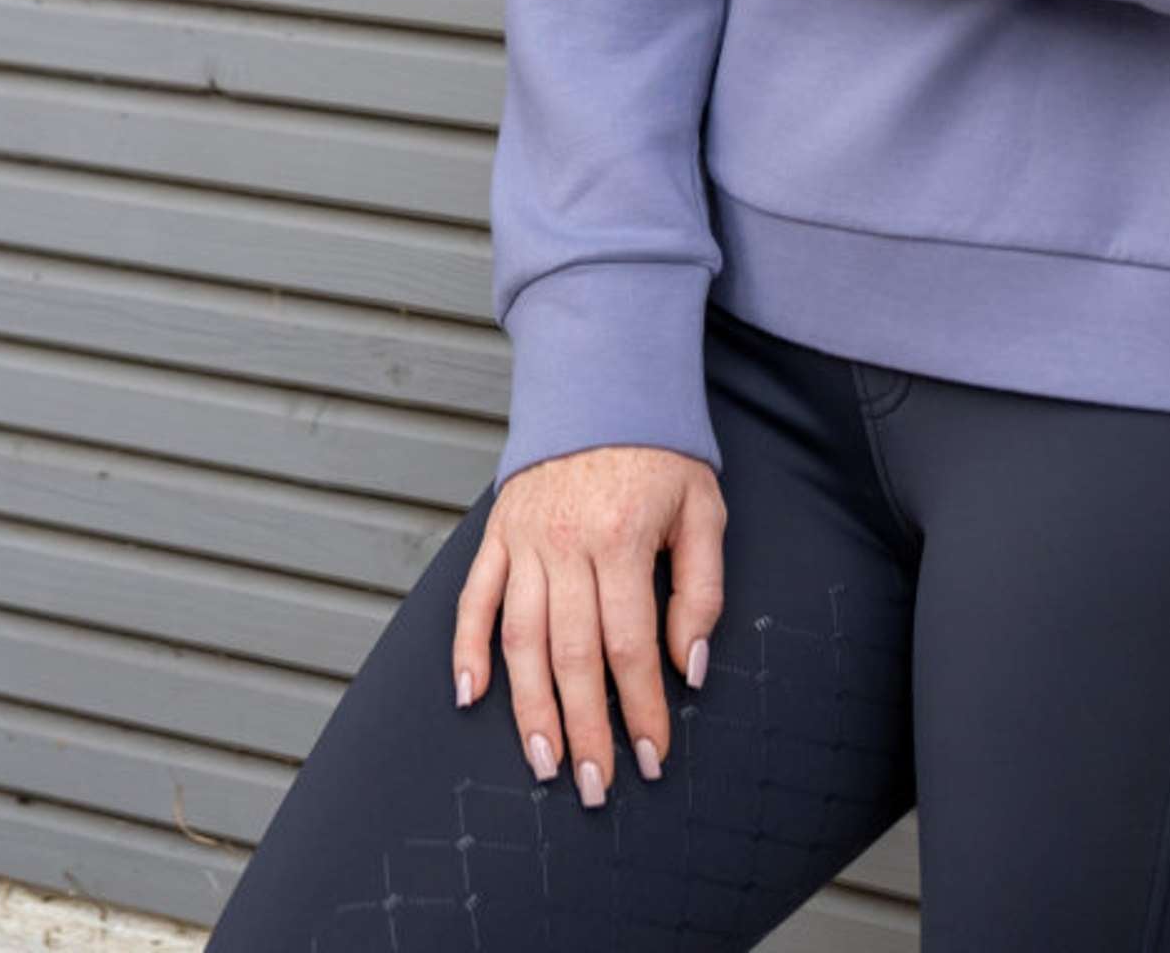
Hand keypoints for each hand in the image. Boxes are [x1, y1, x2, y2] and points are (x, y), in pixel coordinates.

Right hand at [452, 446, 727, 801]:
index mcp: (623, 537)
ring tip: (546, 764)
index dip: (640, 706)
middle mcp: (566, 543)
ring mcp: (524, 540)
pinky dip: (466, 650)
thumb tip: (687, 666)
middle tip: (596, 786)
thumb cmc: (660, 452)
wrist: (602, 382)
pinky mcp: (497, 534)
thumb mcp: (703, 508)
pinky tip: (470, 698)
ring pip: (521, 641)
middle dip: (586, 728)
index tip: (652, 755)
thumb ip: (701, 589)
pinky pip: (474, 599)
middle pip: (572, 656)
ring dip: (530, 710)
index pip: (629, 644)